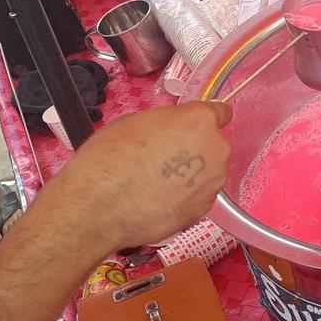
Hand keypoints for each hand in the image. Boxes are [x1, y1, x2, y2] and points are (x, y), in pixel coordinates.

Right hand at [58, 101, 232, 250]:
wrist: (98, 207)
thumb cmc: (110, 158)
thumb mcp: (136, 122)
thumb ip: (167, 124)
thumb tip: (172, 133)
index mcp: (199, 120)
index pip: (221, 112)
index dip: (205, 120)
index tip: (195, 128)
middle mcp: (215, 148)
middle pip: (214, 145)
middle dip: (197, 149)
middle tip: (166, 159)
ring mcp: (213, 181)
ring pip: (209, 172)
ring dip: (193, 175)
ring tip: (159, 184)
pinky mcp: (204, 208)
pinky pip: (199, 196)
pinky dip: (186, 197)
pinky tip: (160, 200)